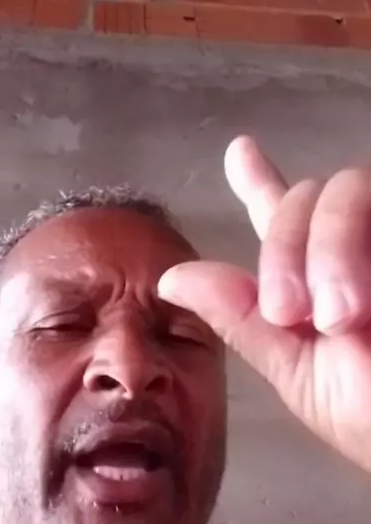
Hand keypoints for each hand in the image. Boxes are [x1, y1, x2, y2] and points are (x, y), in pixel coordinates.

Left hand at [159, 136, 370, 472]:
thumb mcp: (299, 373)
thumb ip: (240, 319)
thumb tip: (170, 279)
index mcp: (315, 283)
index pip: (284, 218)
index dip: (260, 181)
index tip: (240, 150)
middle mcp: (352, 252)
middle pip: (303, 197)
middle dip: (285, 249)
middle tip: (290, 313)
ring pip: (346, 188)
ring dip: (329, 248)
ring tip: (341, 317)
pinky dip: (356, 247)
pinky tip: (367, 301)